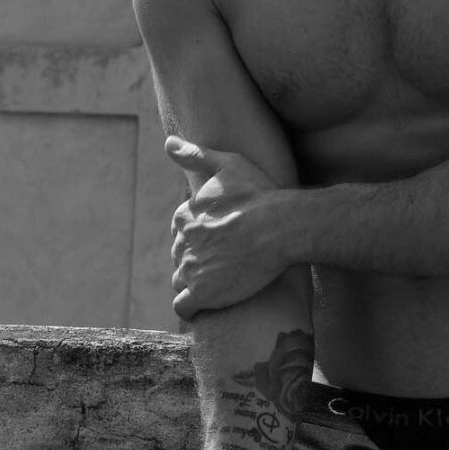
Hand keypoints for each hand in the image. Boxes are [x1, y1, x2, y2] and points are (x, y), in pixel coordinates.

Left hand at [166, 137, 289, 319]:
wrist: (280, 228)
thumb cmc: (259, 195)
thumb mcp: (228, 165)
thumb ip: (195, 154)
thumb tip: (168, 143)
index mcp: (185, 216)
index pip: (182, 230)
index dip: (200, 233)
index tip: (220, 236)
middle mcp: (182, 243)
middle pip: (182, 255)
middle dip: (198, 257)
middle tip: (226, 259)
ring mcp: (191, 270)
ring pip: (181, 280)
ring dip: (194, 281)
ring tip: (220, 281)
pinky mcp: (203, 294)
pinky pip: (183, 307)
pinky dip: (191, 307)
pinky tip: (205, 304)